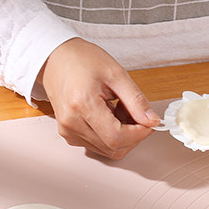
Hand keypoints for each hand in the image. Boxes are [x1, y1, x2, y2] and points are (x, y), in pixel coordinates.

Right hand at [39, 38, 160, 158]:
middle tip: (135, 112)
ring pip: (108, 150)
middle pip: (114, 148)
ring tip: (119, 110)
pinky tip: (110, 116)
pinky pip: (99, 145)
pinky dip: (111, 135)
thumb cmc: (82, 60)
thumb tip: (152, 121)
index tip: (149, 122)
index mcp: (82, 105)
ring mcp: (68, 131)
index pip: (117, 137)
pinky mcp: (69, 135)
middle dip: (133, 135)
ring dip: (123, 136)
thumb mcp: (116, 74)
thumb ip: (137, 101)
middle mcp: (72, 123)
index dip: (139, 133)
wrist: (56, 58)